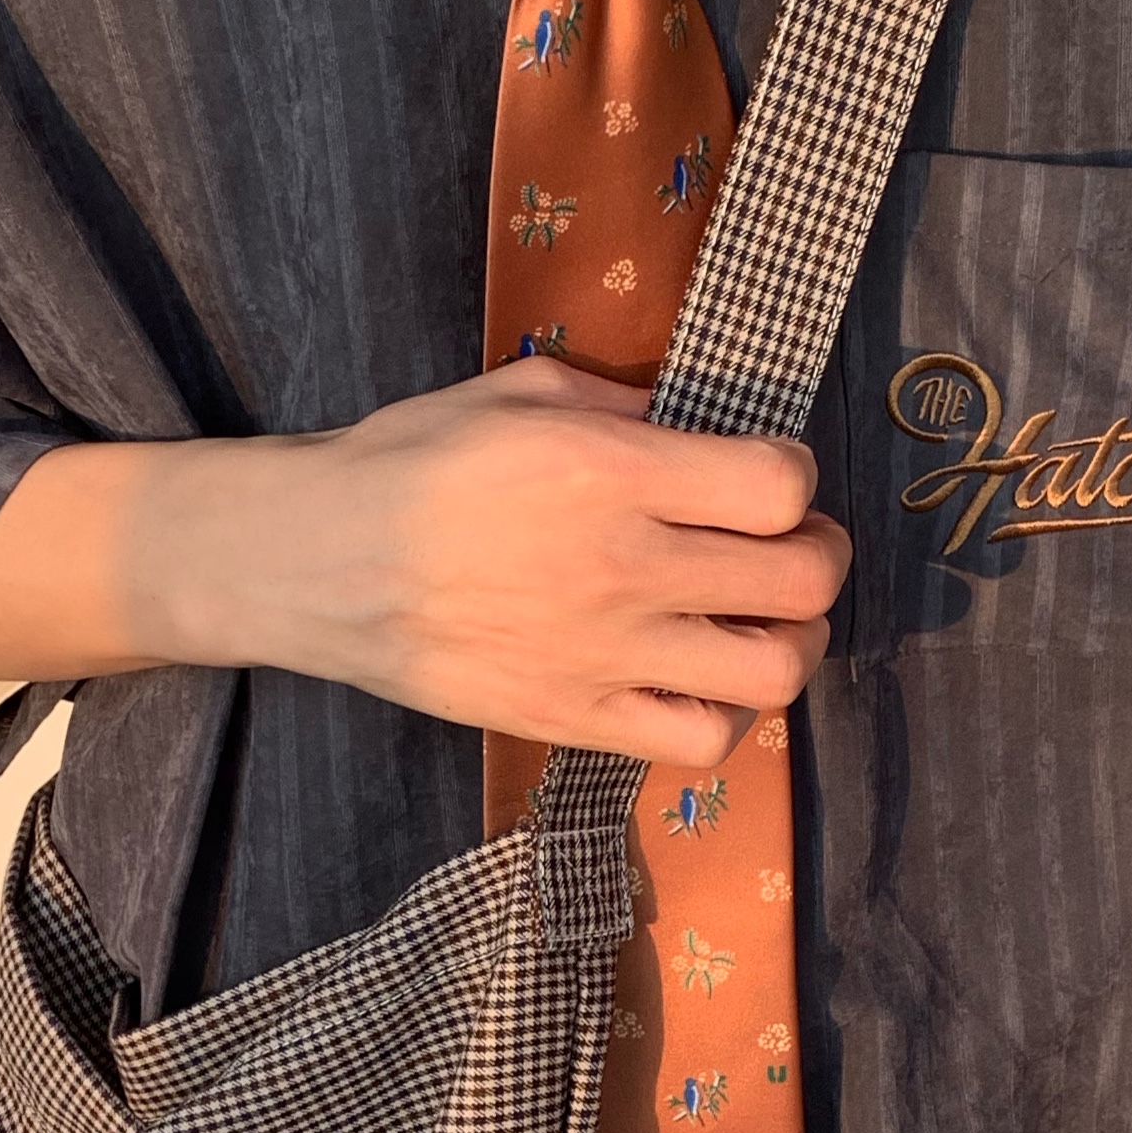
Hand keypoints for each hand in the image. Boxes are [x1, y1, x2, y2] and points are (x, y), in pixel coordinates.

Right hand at [0, 359, 849, 766]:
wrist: (315, 563)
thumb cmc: (409, 463)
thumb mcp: (518, 391)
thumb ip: (622, 402)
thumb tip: (695, 424)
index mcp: (609, 471)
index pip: (781, 487)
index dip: (795, 475)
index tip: (768, 473)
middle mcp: (622, 567)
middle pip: (801, 580)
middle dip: (817, 555)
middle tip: (790, 546)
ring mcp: (603, 654)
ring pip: (774, 671)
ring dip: (792, 641)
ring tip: (763, 619)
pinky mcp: (575, 718)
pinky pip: (701, 741)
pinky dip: (727, 714)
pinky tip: (703, 679)